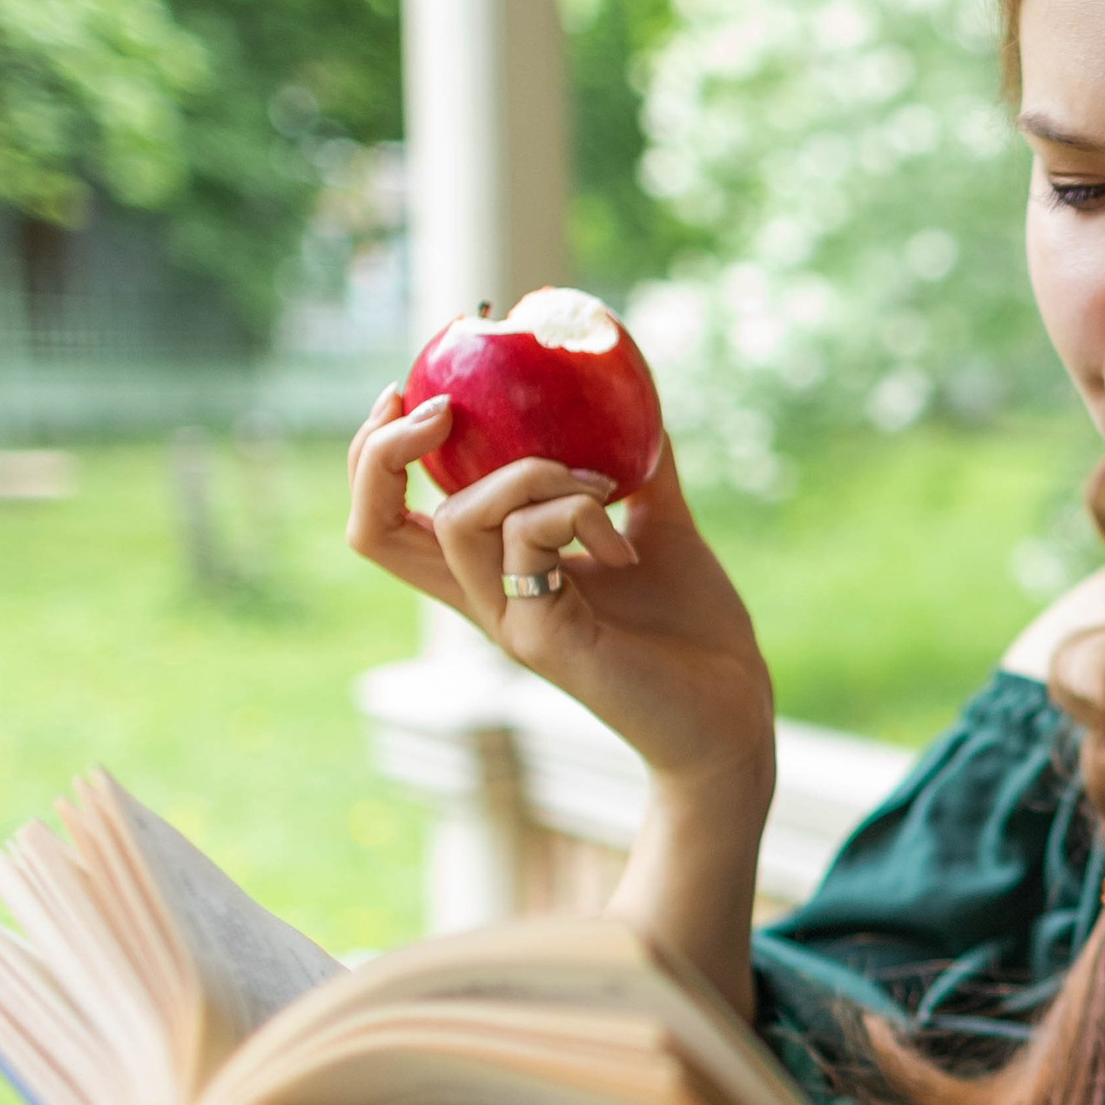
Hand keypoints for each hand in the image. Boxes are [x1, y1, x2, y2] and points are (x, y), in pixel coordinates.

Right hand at [346, 389, 774, 795]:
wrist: (732, 709)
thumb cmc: (694, 629)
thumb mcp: (662, 527)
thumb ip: (642, 469)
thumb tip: (642, 400)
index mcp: (498, 568)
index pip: (388, 517)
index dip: (375, 453)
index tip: (417, 394)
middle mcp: (485, 596)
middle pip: (372, 529)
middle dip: (384, 453)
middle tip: (446, 411)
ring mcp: (507, 620)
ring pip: (458, 519)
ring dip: (529, 473)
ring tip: (600, 487)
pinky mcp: (540, 638)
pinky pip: (526, 541)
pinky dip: (575, 510)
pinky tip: (625, 545)